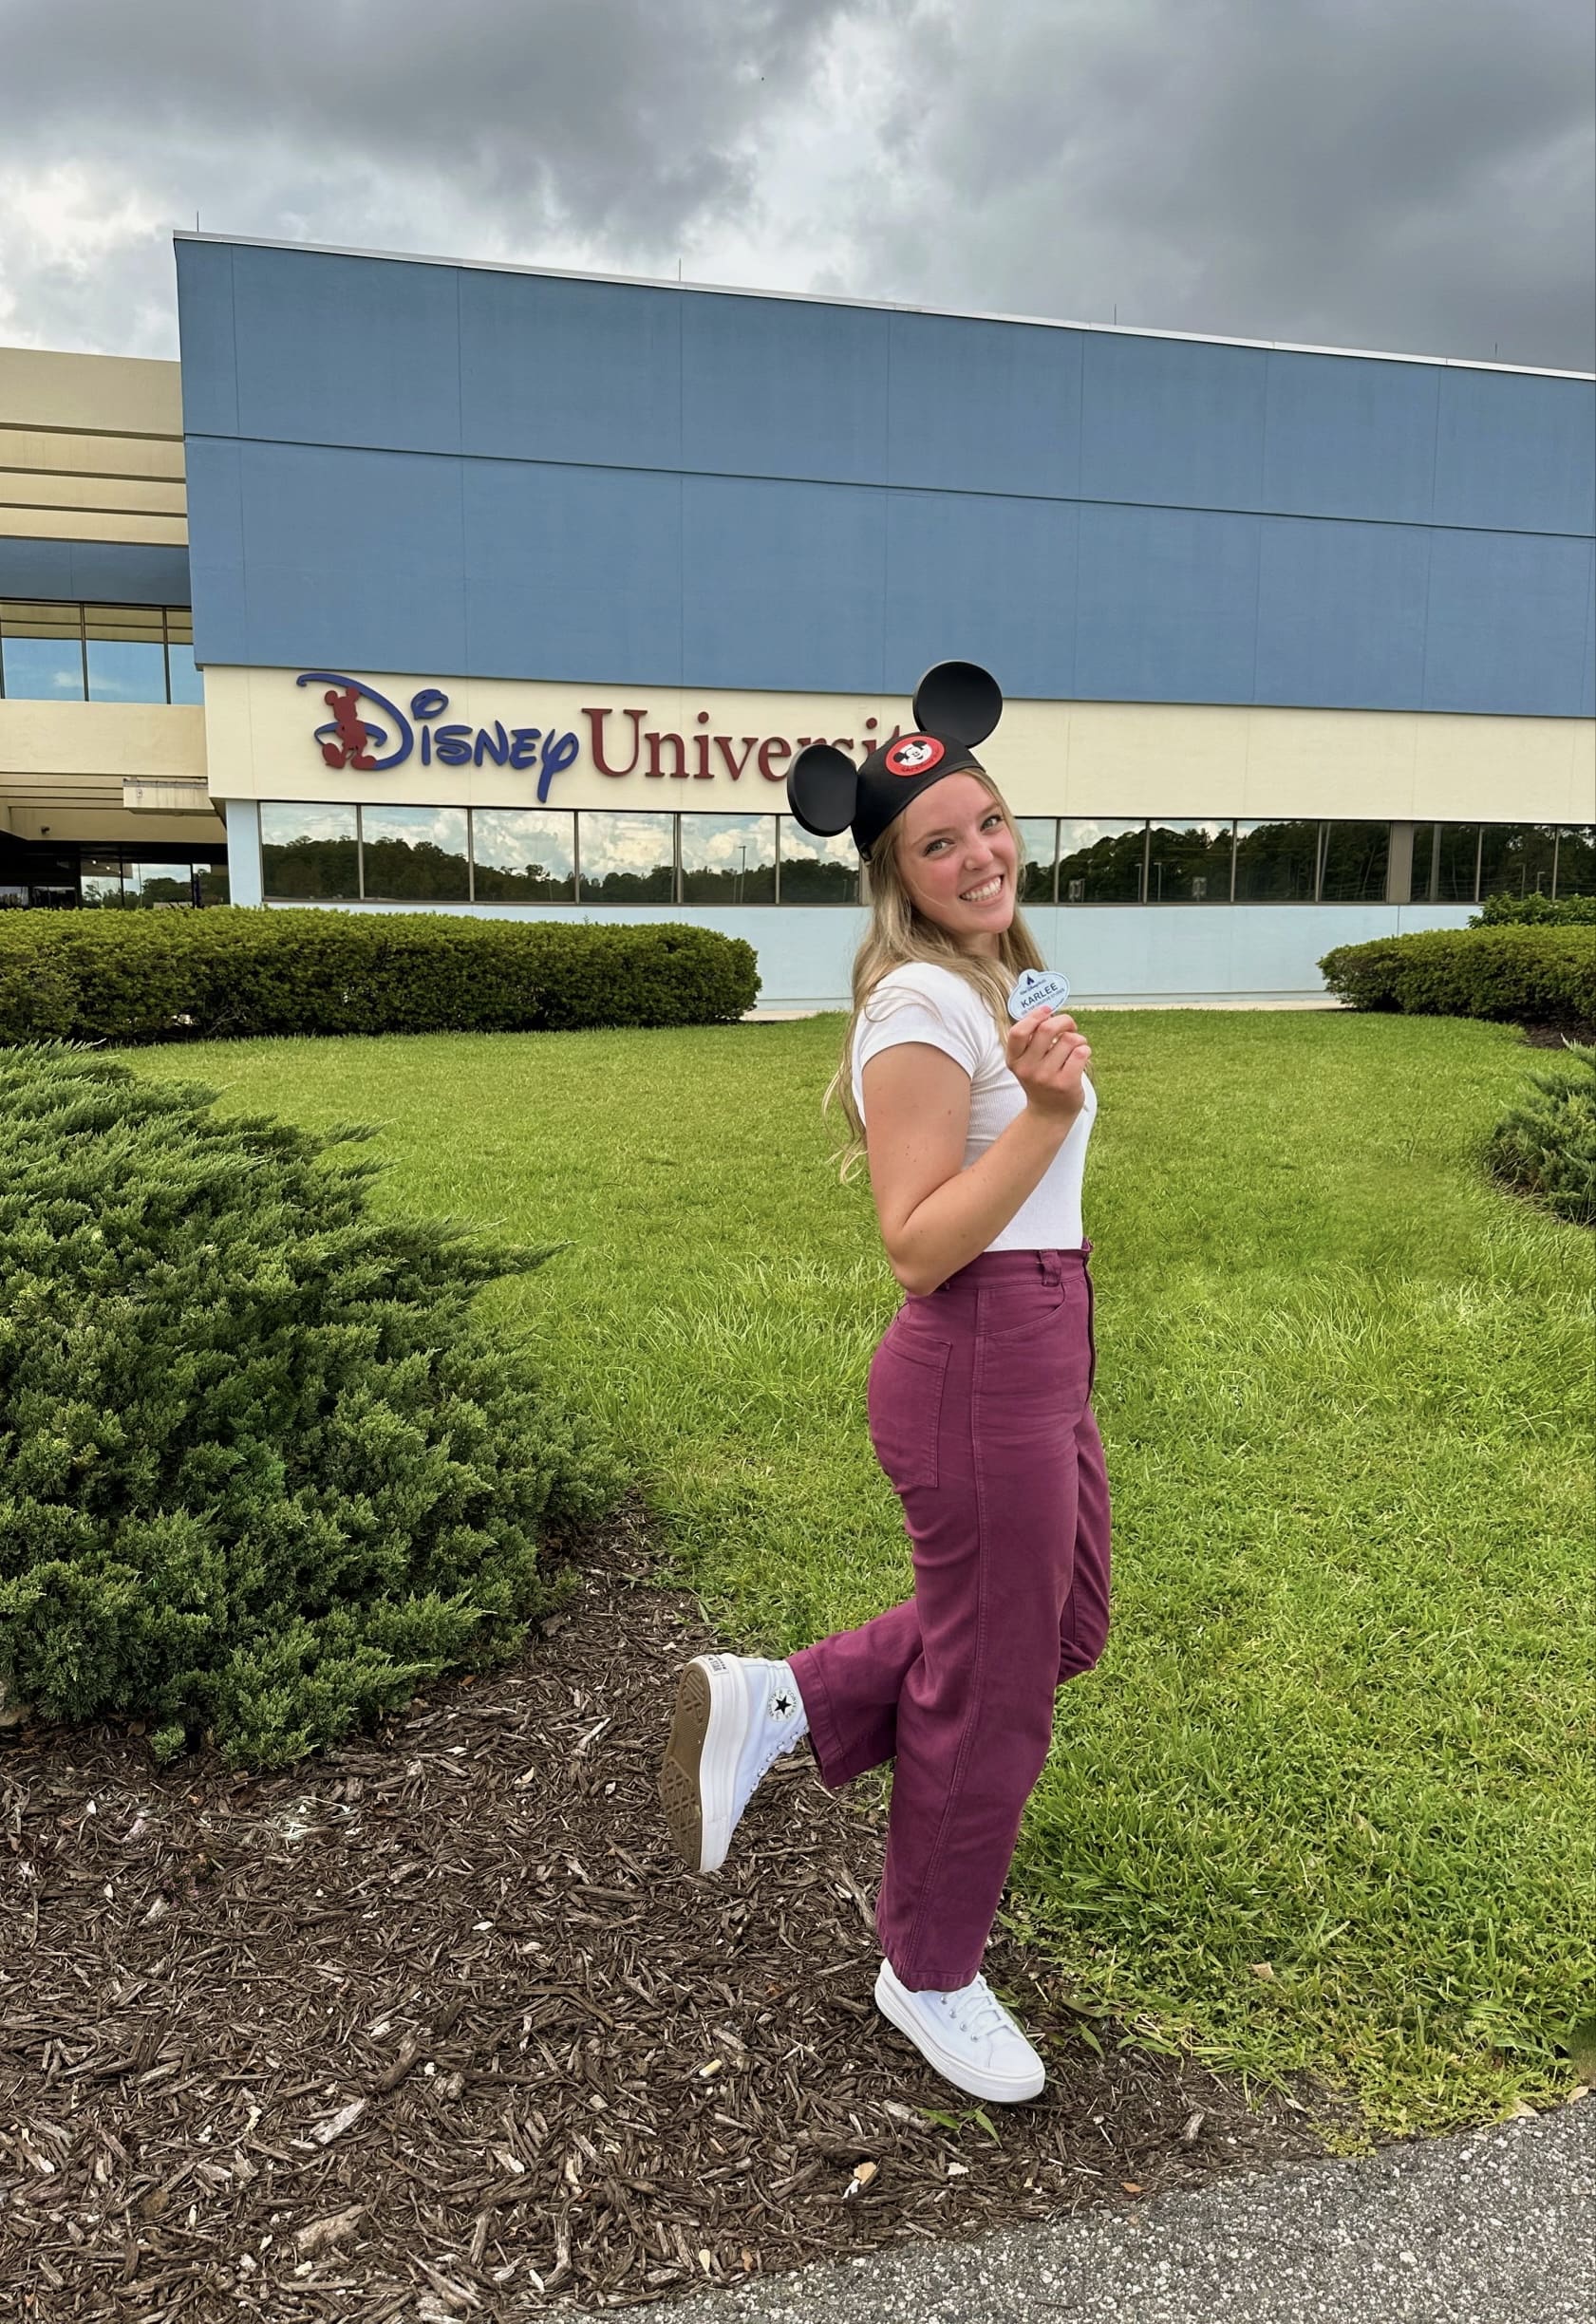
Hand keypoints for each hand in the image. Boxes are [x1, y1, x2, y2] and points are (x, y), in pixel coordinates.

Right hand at [1005, 1005, 1090, 1125]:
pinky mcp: (1066, 1083)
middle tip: (1070, 1026)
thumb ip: (1032, 1039)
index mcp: (1014, 1060)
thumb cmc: (1042, 1079)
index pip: (1018, 1031)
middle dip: (1064, 1021)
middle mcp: (1027, 1068)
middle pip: (1047, 1028)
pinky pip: (1081, 1052)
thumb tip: (1049, 1011)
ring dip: (1078, 1038)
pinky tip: (1081, 1057)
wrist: (1050, 1113)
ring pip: (1069, 1039)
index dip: (1035, 1016)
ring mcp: (1046, 1077)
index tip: (1047, 1011)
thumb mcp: (1027, 1061)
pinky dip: (1085, 1049)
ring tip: (1075, 1047)